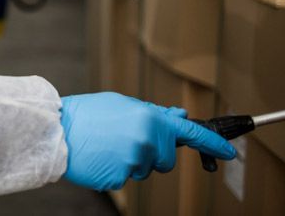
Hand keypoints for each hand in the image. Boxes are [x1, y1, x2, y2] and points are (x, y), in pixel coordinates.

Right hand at [60, 93, 235, 190]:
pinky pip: (128, 177)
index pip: (190, 134)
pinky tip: (102, 157)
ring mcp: (134, 162)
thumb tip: (178, 116)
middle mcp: (147, 141)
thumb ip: (152, 112)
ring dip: (133, 160)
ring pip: (146, 169)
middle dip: (152, 152)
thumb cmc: (86, 114)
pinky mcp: (121, 179)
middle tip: (126, 139)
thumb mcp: (121, 104)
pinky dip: (117, 169)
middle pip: (165, 158)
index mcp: (149, 119)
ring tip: (108, 145)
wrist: (56, 131)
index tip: (229, 151)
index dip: (213, 144)